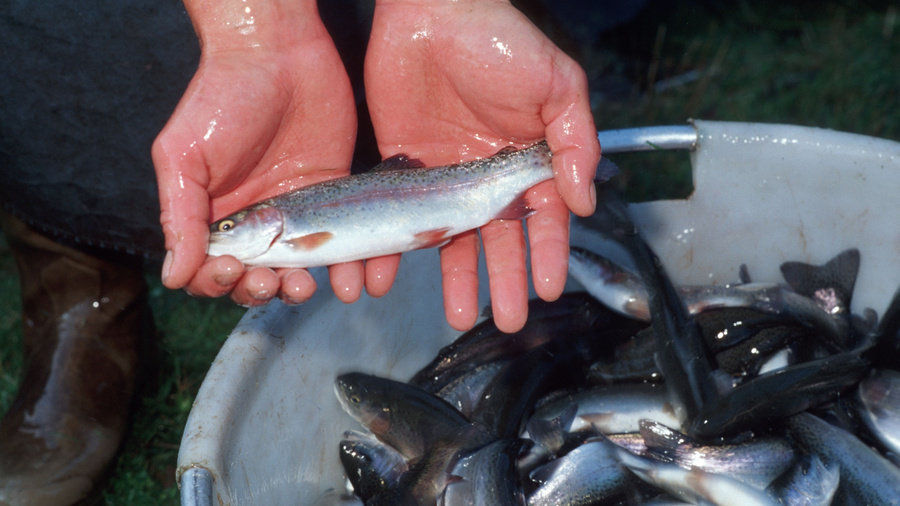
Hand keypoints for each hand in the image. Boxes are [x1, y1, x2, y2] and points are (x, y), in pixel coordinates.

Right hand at [152, 0, 378, 305]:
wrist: (278, 51)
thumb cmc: (220, 98)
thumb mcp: (184, 156)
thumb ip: (180, 216)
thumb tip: (173, 276)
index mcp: (215, 214)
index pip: (211, 270)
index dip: (218, 282)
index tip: (232, 270)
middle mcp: (255, 219)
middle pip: (256, 276)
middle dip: (261, 289)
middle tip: (273, 282)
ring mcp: (295, 208)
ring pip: (299, 266)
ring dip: (300, 286)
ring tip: (306, 286)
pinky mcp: (331, 192)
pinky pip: (341, 239)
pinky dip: (346, 264)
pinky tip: (350, 276)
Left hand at [365, 0, 599, 331]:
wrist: (429, 9)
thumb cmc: (500, 38)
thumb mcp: (557, 83)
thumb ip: (576, 142)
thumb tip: (585, 201)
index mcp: (526, 159)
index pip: (543, 218)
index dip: (546, 253)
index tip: (546, 288)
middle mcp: (487, 174)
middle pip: (498, 239)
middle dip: (504, 281)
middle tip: (504, 319)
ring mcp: (444, 174)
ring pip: (452, 238)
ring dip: (456, 278)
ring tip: (459, 314)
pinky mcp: (403, 167)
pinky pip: (403, 216)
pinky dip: (397, 249)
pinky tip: (394, 277)